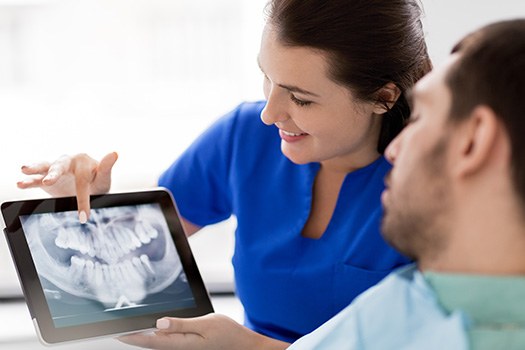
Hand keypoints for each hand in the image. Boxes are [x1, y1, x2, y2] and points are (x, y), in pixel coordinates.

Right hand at [17, 152, 117, 222]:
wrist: (89, 187)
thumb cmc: (97, 181)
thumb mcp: (103, 177)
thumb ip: (106, 167)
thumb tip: (114, 153)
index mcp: (82, 161)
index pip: (82, 180)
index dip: (83, 199)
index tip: (84, 216)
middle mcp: (67, 163)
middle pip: (60, 166)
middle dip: (54, 173)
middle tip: (49, 180)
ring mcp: (55, 170)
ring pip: (44, 168)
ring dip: (35, 169)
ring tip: (25, 170)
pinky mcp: (45, 179)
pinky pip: (36, 179)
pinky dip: (28, 181)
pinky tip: (21, 183)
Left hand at [118, 314, 289, 349]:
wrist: (243, 344)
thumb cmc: (228, 334)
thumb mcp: (207, 324)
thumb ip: (182, 325)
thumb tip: (160, 323)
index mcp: (183, 344)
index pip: (151, 340)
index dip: (133, 336)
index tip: (117, 331)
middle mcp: (180, 347)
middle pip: (152, 342)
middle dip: (134, 335)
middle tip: (116, 326)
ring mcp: (184, 347)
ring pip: (159, 340)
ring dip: (144, 334)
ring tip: (130, 324)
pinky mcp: (188, 344)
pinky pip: (168, 339)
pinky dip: (157, 333)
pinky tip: (153, 327)